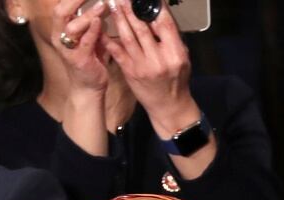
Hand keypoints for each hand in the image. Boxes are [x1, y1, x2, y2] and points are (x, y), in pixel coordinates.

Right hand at [54, 0, 111, 94]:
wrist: (88, 87)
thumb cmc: (90, 60)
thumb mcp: (90, 37)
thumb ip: (94, 22)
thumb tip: (104, 3)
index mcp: (60, 30)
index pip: (61, 7)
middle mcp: (60, 38)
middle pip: (60, 12)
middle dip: (74, 0)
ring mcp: (68, 49)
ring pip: (72, 27)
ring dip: (87, 14)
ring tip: (102, 5)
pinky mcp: (79, 60)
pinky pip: (84, 42)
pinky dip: (92, 30)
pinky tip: (100, 21)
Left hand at [103, 0, 196, 137]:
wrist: (169, 105)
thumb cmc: (176, 80)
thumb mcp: (183, 59)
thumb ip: (172, 39)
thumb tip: (160, 16)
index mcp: (175, 54)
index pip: (165, 25)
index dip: (155, 9)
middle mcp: (159, 59)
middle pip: (143, 28)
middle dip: (131, 10)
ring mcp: (143, 65)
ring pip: (128, 36)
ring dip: (119, 18)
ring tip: (113, 4)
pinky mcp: (130, 71)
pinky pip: (117, 50)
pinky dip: (108, 37)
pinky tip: (101, 26)